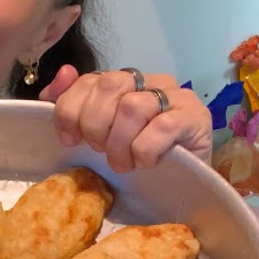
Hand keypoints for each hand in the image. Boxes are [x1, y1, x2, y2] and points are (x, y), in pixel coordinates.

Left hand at [39, 65, 211, 172]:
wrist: (182, 185)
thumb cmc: (135, 159)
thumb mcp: (96, 136)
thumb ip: (72, 104)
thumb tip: (63, 73)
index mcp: (123, 83)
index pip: (89, 79)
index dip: (70, 108)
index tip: (69, 140)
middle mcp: (149, 81)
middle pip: (109, 85)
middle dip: (94, 125)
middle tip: (100, 152)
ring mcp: (176, 96)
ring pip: (132, 107)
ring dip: (119, 143)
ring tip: (123, 164)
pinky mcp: (195, 116)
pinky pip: (163, 126)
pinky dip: (145, 149)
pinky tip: (145, 163)